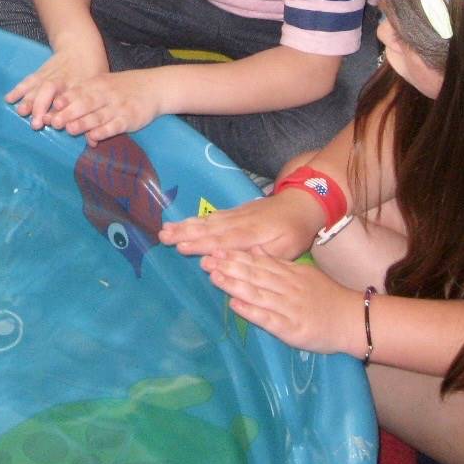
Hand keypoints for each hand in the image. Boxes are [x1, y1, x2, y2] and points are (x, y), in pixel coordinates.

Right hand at [4, 41, 108, 130]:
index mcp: (78, 85)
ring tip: (21, 112)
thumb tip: (93, 144)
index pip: (69, 99)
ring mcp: (49, 76)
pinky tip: (9, 99)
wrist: (79, 46)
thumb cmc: (91, 71)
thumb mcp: (97, 90)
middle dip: (42, 107)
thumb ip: (92, 117)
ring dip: (29, 99)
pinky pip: (28, 81)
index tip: (55, 124)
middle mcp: (62, 80)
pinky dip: (18, 89)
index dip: (62, 112)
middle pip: (50, 91)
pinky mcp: (39, 73)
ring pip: (37, 86)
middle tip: (36, 123)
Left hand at [51, 70, 164, 140]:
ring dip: (83, 123)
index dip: (65, 99)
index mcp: (97, 84)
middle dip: (69, 113)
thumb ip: (83, 95)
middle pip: (85, 104)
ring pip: (98, 116)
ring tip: (69, 129)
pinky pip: (115, 126)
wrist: (154, 87)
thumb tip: (59, 108)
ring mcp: (118, 106)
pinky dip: (104, 131)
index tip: (51, 106)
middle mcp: (106, 94)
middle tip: (54, 121)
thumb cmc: (122, 87)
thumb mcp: (103, 84)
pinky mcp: (129, 118)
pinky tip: (93, 137)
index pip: (78, 92)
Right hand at [160, 189, 316, 259]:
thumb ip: (263, 256)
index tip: (182, 247)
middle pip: (209, 228)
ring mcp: (236, 214)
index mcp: (253, 232)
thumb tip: (239, 261)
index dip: (203, 245)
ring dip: (185, 225)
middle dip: (185, 232)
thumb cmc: (295, 231)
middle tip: (163, 236)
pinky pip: (212, 216)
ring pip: (207, 220)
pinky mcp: (234, 212)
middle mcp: (240, 221)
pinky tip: (182, 223)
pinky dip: (195, 219)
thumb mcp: (287, 249)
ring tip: (165, 230)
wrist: (301, 203)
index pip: (224, 240)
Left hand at [203, 249, 365, 356]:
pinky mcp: (292, 329)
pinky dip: (251, 312)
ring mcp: (289, 308)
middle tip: (206, 260)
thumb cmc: (325, 296)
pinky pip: (269, 320)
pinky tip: (235, 306)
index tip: (215, 249)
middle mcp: (288, 287)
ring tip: (215, 277)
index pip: (259, 262)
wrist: (353, 320)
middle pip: (255, 275)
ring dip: (235, 285)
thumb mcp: (303, 273)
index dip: (236, 256)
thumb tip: (254, 250)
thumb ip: (278, 263)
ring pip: (258, 294)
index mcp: (290, 273)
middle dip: (229, 267)